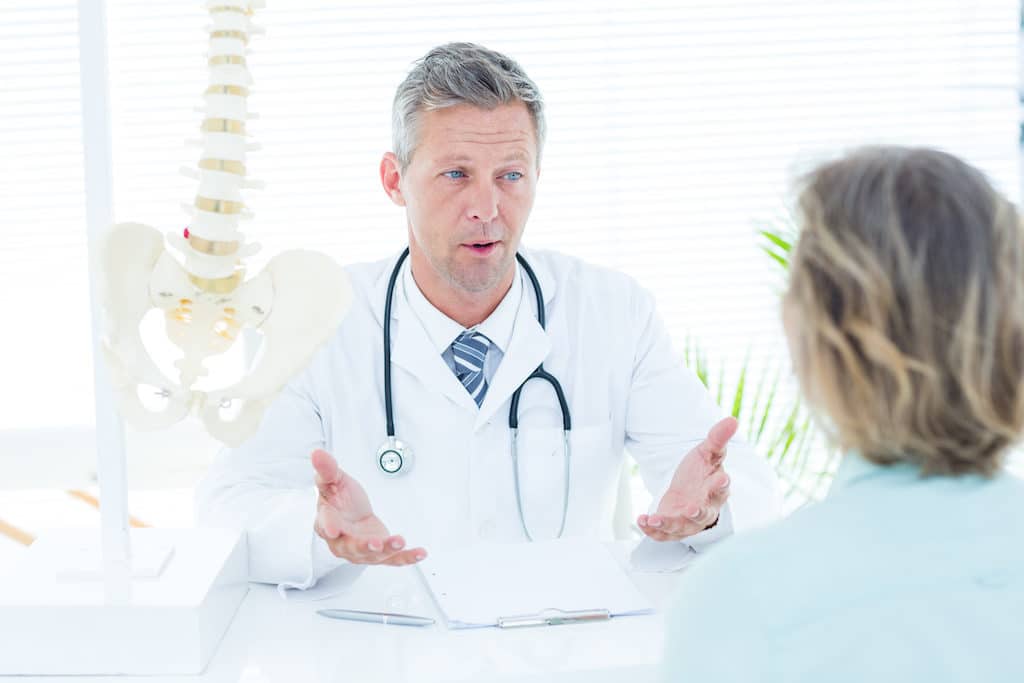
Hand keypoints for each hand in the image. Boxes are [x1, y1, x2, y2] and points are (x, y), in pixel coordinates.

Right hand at [311, 449, 426, 564]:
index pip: (326, 524)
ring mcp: (362, 549)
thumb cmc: (339, 499)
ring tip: (399, 542)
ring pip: (373, 554)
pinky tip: (419, 553)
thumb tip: (317, 454)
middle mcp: (342, 541)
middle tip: (374, 542)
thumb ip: (327, 469)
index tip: (333, 529)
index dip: (329, 526)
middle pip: (350, 547)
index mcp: (327, 522)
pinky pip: (393, 558)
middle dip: (363, 546)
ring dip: (387, 549)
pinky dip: (407, 558)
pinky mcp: (379, 553)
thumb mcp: (334, 480)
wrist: (351, 513)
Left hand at [637, 417, 734, 541]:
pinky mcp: (672, 528)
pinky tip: (642, 520)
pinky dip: (652, 530)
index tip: (722, 479)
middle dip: (698, 512)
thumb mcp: (707, 453)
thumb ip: (718, 438)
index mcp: (716, 490)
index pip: (721, 488)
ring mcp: (688, 521)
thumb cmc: (701, 473)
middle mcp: (704, 509)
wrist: (688, 491)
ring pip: (681, 526)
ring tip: (655, 519)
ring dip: (668, 524)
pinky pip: (663, 534)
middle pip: (704, 514)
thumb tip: (732, 419)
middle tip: (692, 509)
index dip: (721, 484)